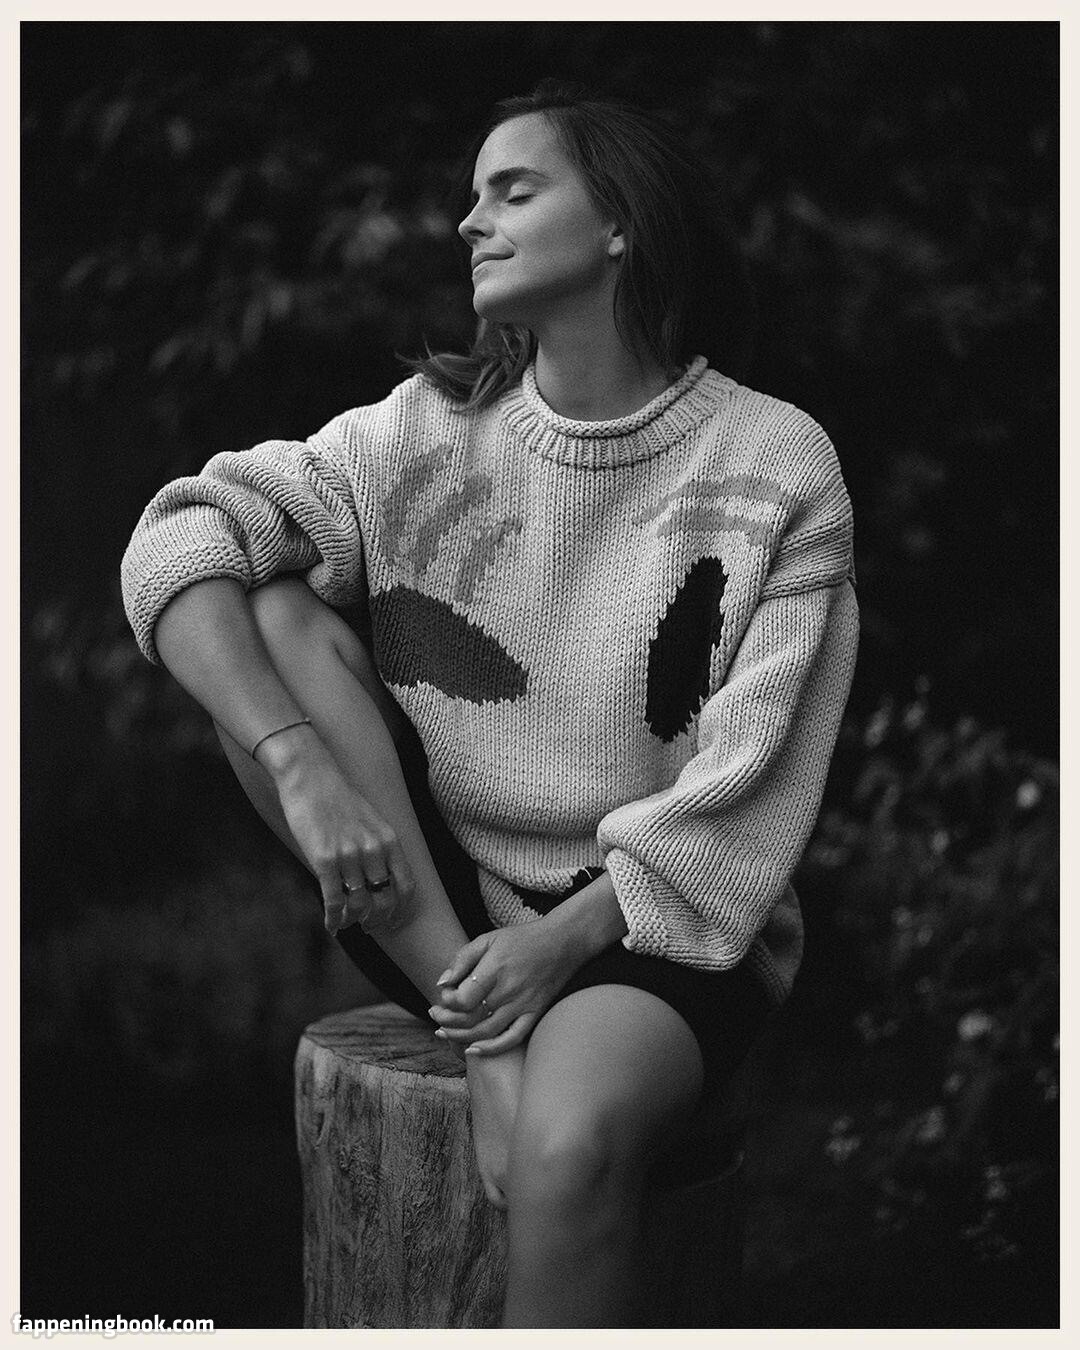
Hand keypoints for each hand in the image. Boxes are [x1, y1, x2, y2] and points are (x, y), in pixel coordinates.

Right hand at [263, 731, 415, 935]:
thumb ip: (379, 847)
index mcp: (389, 840)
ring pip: (358, 904)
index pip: (406, 886)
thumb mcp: (371, 820)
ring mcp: (349, 856)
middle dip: (377, 920)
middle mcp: (373, 850)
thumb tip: (380, 879)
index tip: (393, 921)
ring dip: (353, 920)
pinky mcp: (323, 859)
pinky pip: (334, 900)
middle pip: (384, 900)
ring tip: (347, 923)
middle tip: (368, 927)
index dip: (401, 910)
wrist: (310, 777)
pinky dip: (334, 918)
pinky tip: (331, 925)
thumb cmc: (338, 798)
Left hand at [429, 919, 585, 1056]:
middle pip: (471, 1017)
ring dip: (461, 1036)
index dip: (448, 1002)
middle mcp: (509, 989)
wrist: (563, 942)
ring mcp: (523, 1004)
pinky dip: (492, 1048)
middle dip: (447, 1021)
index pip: (463, 998)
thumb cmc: (522, 939)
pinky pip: (512, 1038)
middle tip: (435, 1016)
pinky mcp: (535, 1013)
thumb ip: (462, 959)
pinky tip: (474, 1049)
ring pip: (486, 1032)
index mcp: (496, 968)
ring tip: (445, 1032)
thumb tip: (441, 984)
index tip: (444, 997)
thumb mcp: (488, 938)